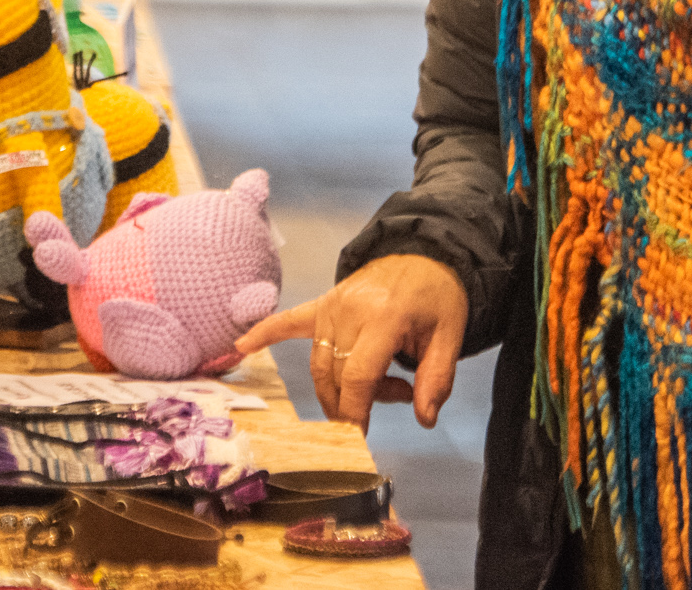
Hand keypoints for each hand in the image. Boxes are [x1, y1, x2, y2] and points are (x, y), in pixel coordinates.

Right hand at [235, 252, 467, 428]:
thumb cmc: (437, 299)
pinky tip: (241, 346)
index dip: (356, 410)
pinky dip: (264, 333)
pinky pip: (289, 321)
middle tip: (394, 396)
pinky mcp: (322, 303)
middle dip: (356, 401)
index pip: (358, 375)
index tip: (359, 437)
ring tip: (380, 386)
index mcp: (384, 318)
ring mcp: (331, 305)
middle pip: (336, 373)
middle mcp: (350, 311)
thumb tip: (425, 419)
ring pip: (320, 362)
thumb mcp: (450, 337)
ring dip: (338, 387)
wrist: (423, 255)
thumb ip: (436, 379)